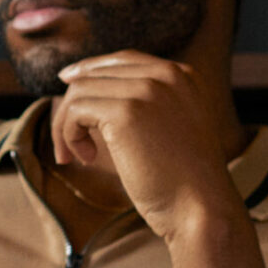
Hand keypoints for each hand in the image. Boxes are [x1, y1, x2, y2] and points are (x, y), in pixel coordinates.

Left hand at [54, 52, 241, 246]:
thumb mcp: (172, 128)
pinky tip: (86, 159)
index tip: (67, 82)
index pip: (123, 60)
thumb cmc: (183, 181)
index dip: (90, 69)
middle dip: (72, 106)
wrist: (201, 208)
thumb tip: (90, 89)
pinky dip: (69, 135)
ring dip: (67, 125)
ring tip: (76, 156)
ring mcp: (147, 90)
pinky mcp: (126, 112)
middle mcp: (166, 74)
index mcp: (182, 75)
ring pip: (80, 90)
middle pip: (97, 73)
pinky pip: (75, 111)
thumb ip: (147, 104)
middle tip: (66, 145)